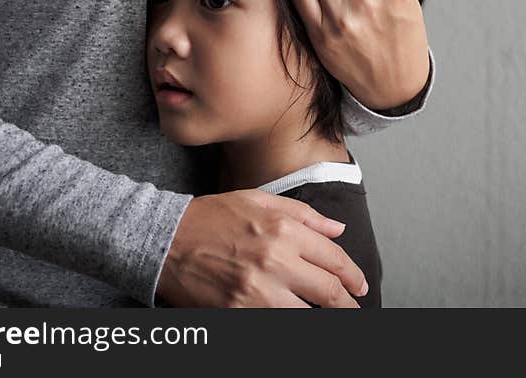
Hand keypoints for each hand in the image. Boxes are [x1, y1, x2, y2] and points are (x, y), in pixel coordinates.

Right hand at [157, 190, 367, 307]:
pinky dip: (292, 324)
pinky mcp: (239, 313)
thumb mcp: (260, 200)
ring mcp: (257, 291)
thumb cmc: (212, 217)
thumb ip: (304, 215)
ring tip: (329, 317)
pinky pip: (277, 325)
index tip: (359, 286)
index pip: (334, 259)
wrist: (166, 239)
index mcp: (284, 229)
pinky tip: (296, 318)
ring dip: (323, 318)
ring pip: (308, 315)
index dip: (353, 276)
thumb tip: (337, 230)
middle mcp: (275, 260)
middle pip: (328, 293)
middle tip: (354, 309)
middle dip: (347, 305)